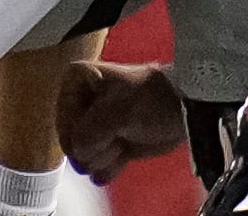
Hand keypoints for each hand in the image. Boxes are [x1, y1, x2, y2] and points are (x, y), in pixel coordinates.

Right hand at [55, 60, 186, 183]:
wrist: (183, 111)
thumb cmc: (151, 100)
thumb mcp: (119, 110)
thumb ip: (91, 132)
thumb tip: (77, 154)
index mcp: (75, 81)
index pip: (64, 122)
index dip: (83, 133)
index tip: (106, 130)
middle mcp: (79, 101)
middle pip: (73, 141)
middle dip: (98, 145)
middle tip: (118, 135)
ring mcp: (92, 125)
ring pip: (85, 156)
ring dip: (107, 154)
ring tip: (124, 140)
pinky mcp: (107, 143)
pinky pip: (97, 165)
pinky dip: (110, 167)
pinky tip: (122, 155)